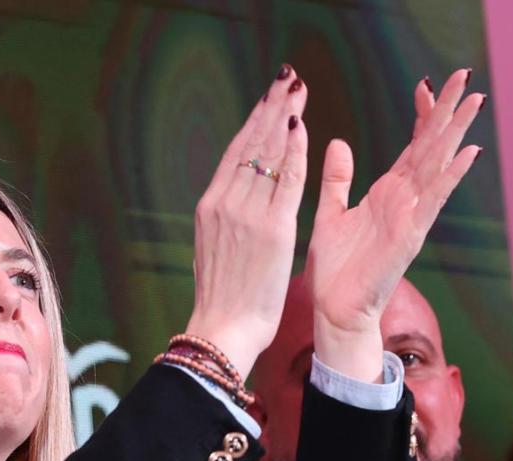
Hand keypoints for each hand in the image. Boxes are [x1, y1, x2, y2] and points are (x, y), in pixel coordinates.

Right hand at [182, 66, 311, 379]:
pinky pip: (287, 181)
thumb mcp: (216, 249)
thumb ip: (228, 219)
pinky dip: (294, 152)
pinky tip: (301, 128)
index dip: (253, 123)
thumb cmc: (223, 298)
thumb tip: (237, 200)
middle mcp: (225, 203)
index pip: (235, 153)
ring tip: (296, 91)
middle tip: (287, 78)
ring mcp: (247, 214)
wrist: (223, 329)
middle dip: (271, 108)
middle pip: (251, 144)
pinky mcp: (272, 229)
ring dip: (284, 118)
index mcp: (211, 206)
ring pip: (268, 155)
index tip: (268, 100)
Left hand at [305, 71, 484, 380]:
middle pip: (432, 147)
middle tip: (466, 75)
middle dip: (448, 111)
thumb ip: (337, 180)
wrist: (335, 311)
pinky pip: (433, 201)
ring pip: (438, 166)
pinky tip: (468, 153)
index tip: (427, 84)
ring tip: (475, 102)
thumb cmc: (335, 270)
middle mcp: (404, 201)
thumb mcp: (329, 213)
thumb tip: (339, 142)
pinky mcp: (410, 236)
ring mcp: (411, 217)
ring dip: (456, 133)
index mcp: (387, 194)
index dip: (422, 115)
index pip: (412, 146)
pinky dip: (450, 176)